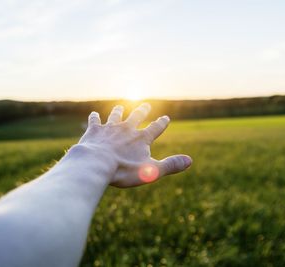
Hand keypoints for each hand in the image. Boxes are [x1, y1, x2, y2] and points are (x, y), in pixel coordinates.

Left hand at [76, 103, 191, 186]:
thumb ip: (170, 165)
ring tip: (120, 106)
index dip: (161, 123)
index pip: (155, 128)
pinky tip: (94, 114)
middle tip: (146, 105)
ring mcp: (109, 129)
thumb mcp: (152, 171)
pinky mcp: (94, 131)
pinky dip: (95, 118)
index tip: (166, 118)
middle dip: (142, 111)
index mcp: (141, 139)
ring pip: (115, 116)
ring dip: (118, 111)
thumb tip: (190, 161)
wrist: (97, 164)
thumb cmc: (124, 170)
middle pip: (136, 117)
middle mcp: (126, 129)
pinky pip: (95, 121)